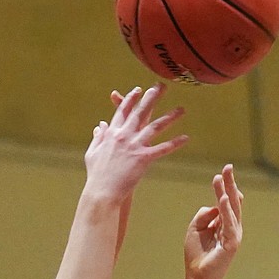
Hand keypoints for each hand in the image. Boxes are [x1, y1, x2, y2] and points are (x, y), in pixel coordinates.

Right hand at [84, 84, 187, 204]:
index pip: (123, 111)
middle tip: (162, 86)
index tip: (139, 90)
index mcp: (112, 133)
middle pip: (141, 112)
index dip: (131, 99)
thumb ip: (98, 137)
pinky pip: (162, 148)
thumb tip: (100, 125)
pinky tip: (186, 138)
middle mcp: (124, 135)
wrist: (102, 191)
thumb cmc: (96, 175)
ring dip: (170, 117)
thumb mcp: (92, 153)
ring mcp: (135, 146)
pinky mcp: (144, 158)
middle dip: (152, 97)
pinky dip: (175, 143)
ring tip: (182, 109)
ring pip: (156, 127)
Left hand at [185, 165, 242, 278]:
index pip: (226, 202)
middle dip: (229, 184)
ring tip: (222, 177)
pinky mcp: (231, 243)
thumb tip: (212, 206)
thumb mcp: (195, 229)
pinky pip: (229, 223)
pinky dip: (226, 211)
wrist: (198, 278)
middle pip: (231, 202)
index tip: (221, 173)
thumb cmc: (197, 255)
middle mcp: (231, 228)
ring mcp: (233, 235)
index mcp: (223, 224)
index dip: (225, 187)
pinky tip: (221, 199)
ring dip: (226, 192)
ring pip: (231, 209)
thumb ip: (203, 216)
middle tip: (228, 167)